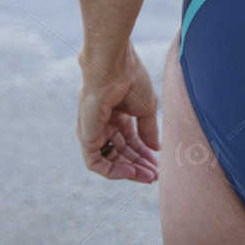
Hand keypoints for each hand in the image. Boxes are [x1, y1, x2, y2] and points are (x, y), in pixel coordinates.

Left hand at [76, 44, 160, 181]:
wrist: (113, 67)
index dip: (144, 155)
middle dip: (139, 165)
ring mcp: (94, 130)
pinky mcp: (85, 137)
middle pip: (121, 153)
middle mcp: (104, 124)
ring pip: (110, 160)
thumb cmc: (130, 80)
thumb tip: (156, 149)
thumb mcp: (146, 108)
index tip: (158, 165)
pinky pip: (96, 163)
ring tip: (148, 177)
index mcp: (118, 114)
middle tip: (155, 176)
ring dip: (129, 171)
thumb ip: (149, 131)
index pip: (130, 141)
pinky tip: (132, 172)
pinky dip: (113, 171)